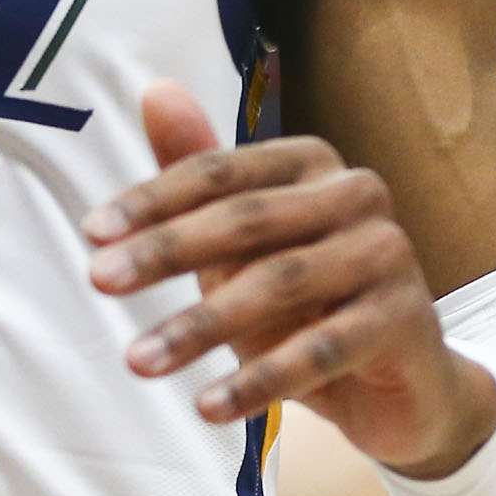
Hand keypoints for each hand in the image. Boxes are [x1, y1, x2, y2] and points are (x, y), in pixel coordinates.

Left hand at [83, 80, 495, 478]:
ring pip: (280, 283)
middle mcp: (357, 193)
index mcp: (313, 162)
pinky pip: (321, 350)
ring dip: (201, 325)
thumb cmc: (308, 304)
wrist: (402, 385)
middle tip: (98, 280)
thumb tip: (153, 89)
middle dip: (166, 250)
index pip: (220, 171)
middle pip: (246, 218)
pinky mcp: (404, 319)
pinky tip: (209, 406)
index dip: (152, 199)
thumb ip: (198, 176)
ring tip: (138, 360)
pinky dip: (260, 379)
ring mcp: (388, 254)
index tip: (90, 234)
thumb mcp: (242, 247)